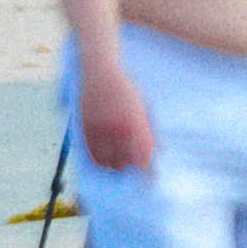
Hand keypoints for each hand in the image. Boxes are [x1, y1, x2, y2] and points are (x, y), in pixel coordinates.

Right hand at [75, 60, 155, 174]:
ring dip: (115, 166)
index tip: (148, 176)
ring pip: (108, 161)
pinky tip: (106, 161)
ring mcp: (100, 129)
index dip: (146, 170)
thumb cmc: (126, 88)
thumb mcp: (144, 106)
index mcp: (136, 122)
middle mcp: (118, 127)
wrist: (100, 71)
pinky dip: (100, 161)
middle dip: (131, 167)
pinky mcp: (86, 128)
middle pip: (126, 162)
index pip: (143, 155)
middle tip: (133, 169)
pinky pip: (93, 153)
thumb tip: (159, 150)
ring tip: (120, 165)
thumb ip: (151, 129)